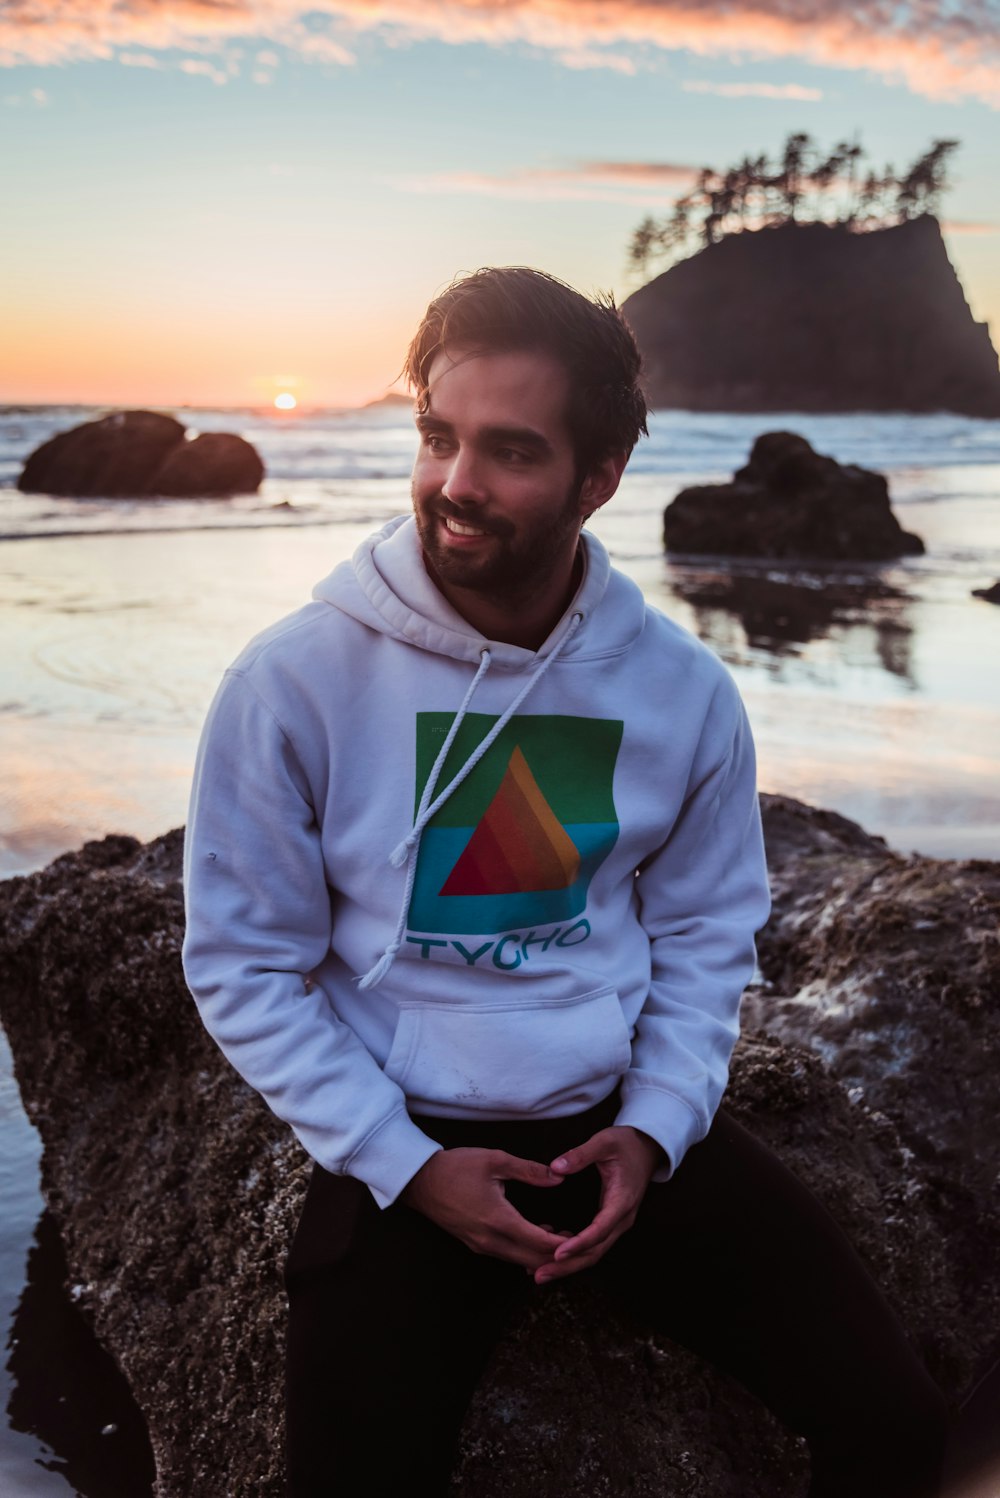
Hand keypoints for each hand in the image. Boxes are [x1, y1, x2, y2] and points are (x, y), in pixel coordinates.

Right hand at [401, 1147, 566, 1269]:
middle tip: (581, 1242)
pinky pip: (507, 1255)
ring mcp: (480, 1245)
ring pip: (519, 1261)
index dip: (564, 1245)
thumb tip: (558, 1177)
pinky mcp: (475, 1244)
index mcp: (498, 1220)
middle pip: (533, 1260)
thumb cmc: (456, 1166)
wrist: (420, 1181)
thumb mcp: (495, 1160)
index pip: (539, 1242)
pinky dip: (525, 1250)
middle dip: (558, 1255)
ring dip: (542, 1254)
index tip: (585, 1240)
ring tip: (564, 1237)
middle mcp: (490, 1240)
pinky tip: (537, 1233)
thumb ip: (529, 1171)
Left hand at [533, 1126, 663, 1285]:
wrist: (647, 1148)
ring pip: (594, 1252)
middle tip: (539, 1274)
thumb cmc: (626, 1143)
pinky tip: (553, 1256)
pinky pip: (594, 1244)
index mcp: (621, 1200)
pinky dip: (575, 1254)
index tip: (557, 1253)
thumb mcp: (604, 1141)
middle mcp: (622, 1218)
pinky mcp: (611, 1222)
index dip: (578, 1243)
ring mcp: (618, 1222)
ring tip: (539, 1272)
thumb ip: (580, 1154)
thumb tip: (555, 1168)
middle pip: (595, 1251)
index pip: (599, 1230)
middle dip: (568, 1265)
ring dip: (569, 1265)